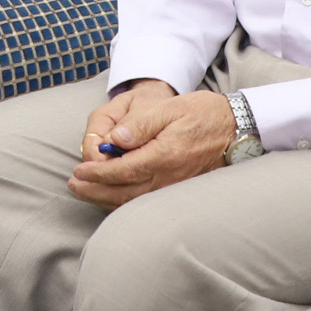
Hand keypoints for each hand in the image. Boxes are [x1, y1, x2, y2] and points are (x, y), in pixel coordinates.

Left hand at [68, 79, 236, 208]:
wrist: (237, 128)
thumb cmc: (203, 114)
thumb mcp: (170, 108)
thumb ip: (140, 124)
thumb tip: (114, 139)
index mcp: (164, 155)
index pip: (122, 171)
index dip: (97, 174)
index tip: (78, 172)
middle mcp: (169, 177)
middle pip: (124, 192)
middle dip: (94, 191)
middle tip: (73, 185)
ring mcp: (175, 187)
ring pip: (134, 201)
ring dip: (106, 199)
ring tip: (84, 192)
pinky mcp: (179, 190)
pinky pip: (146, 202)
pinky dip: (124, 202)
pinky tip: (110, 196)